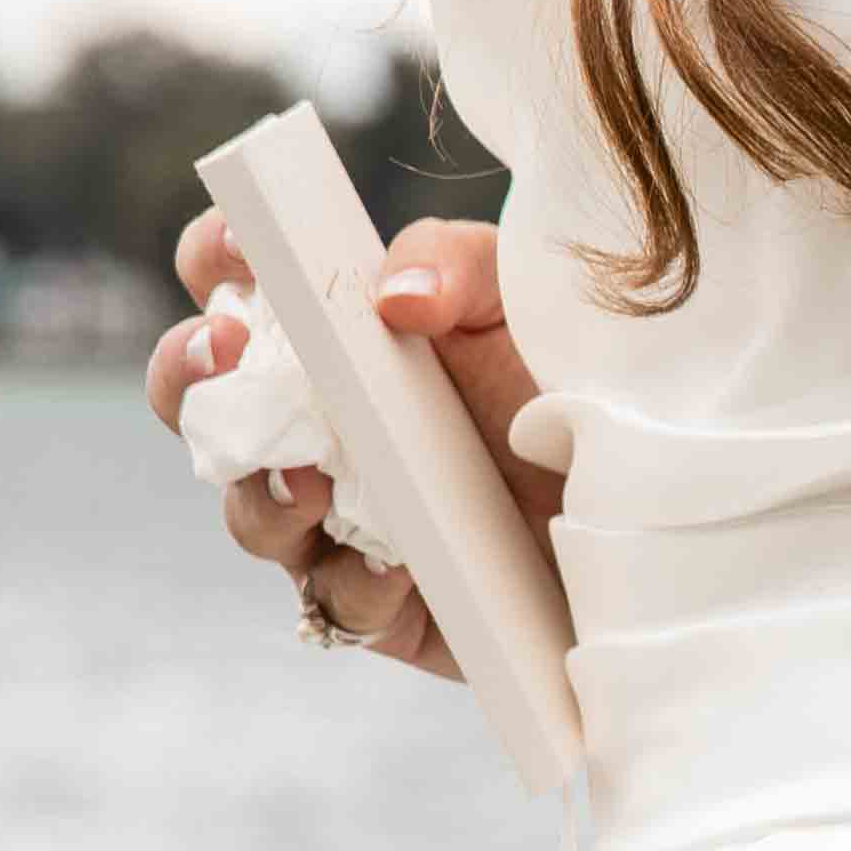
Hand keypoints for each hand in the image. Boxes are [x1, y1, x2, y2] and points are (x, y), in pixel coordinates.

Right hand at [143, 212, 559, 678]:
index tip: (234, 244)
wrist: (663, 518)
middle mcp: (320, 431)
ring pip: (250, 515)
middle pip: (200, 407)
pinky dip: (359, 584)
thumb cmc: (578, 396)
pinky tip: (398, 567)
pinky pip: (339, 603)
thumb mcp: (530, 303)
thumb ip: (456, 266)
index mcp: (335, 340)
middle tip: (224, 350)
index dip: (214, 256)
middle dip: (188, 375)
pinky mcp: (386, 606)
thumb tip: (394, 298)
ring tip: (307, 478)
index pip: (234, 285)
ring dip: (261, 494)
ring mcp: (341, 522)